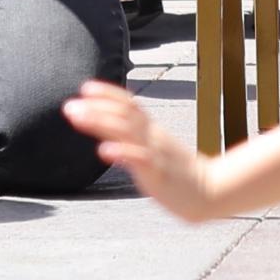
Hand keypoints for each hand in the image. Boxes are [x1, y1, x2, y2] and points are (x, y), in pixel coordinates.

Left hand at [61, 81, 216, 215]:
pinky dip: (122, 152)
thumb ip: (133, 137)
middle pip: (123, 115)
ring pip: (127, 131)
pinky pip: (140, 159)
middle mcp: (152, 136)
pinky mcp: (159, 173)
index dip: (108, 94)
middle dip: (96, 108)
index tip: (85, 87)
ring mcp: (156, 153)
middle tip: (69, 105)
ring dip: (101, 122)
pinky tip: (103, 150)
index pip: (129, 104)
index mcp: (151, 130)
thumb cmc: (177, 171)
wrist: (210, 191)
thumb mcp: (153, 148)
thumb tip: (108, 131)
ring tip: (78, 117)